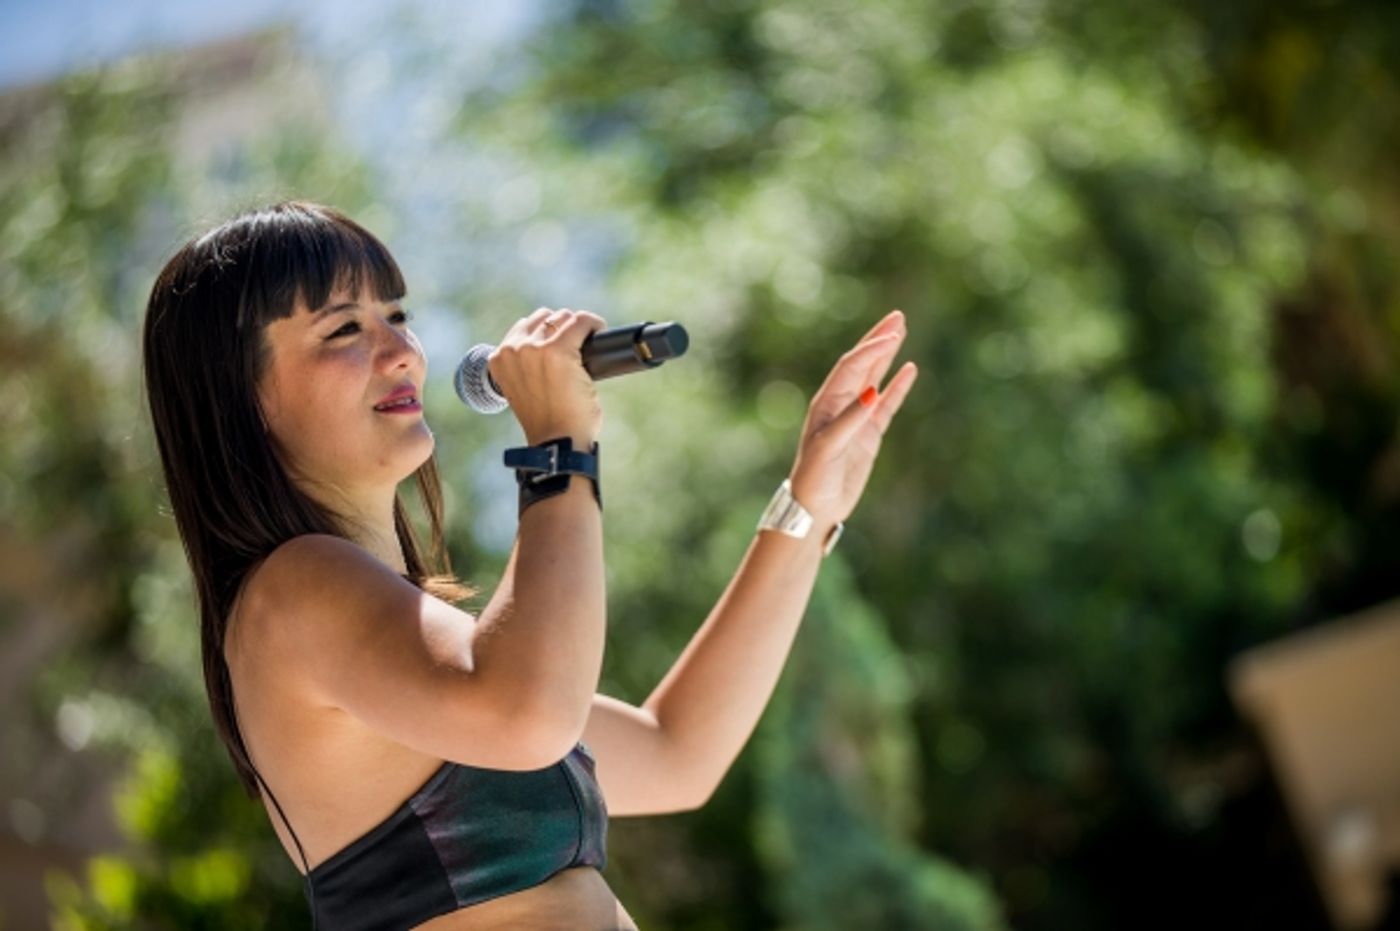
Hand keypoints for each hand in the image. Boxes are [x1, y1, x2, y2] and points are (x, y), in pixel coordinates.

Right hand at [488, 307, 607, 445]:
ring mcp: (534, 349)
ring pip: (563, 317)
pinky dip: (594, 324)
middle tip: (577, 348)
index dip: (547, 334)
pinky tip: (600, 332)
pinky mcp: (558, 350)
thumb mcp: (524, 388)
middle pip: (544, 318)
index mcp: (499, 359)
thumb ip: (528, 365)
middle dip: (562, 329)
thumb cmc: (548, 422)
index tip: (562, 345)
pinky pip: (581, 321)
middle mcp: (512, 350)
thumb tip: (554, 342)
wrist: (558, 442)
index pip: (524, 327)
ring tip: (588, 343)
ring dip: (577, 328)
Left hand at [787, 309, 917, 527]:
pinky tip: (909, 369)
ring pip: (874, 378)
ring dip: (886, 355)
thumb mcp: (828, 449)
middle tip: (897, 316)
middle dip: (878, 339)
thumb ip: (850, 420)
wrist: (814, 509)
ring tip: (900, 331)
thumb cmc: (814, 478)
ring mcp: (856, 418)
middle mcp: (840, 405)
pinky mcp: (868, 434)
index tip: (893, 336)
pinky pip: (887, 404)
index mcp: (826, 403)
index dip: (871, 350)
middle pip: (862, 363)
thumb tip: (873, 392)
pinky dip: (897, 386)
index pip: (851, 367)